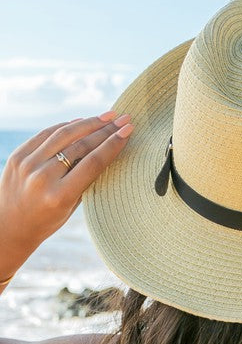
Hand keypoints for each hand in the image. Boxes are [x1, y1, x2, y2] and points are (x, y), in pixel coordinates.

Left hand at [0, 112, 132, 263]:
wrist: (9, 226)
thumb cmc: (47, 220)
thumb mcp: (71, 206)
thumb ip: (86, 179)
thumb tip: (106, 146)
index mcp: (59, 196)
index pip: (93, 163)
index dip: (112, 144)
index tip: (128, 131)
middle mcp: (42, 178)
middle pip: (81, 146)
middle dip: (105, 130)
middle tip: (123, 119)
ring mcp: (27, 165)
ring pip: (64, 135)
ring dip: (88, 123)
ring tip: (107, 116)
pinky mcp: (17, 156)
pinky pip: (46, 134)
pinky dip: (65, 126)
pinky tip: (81, 121)